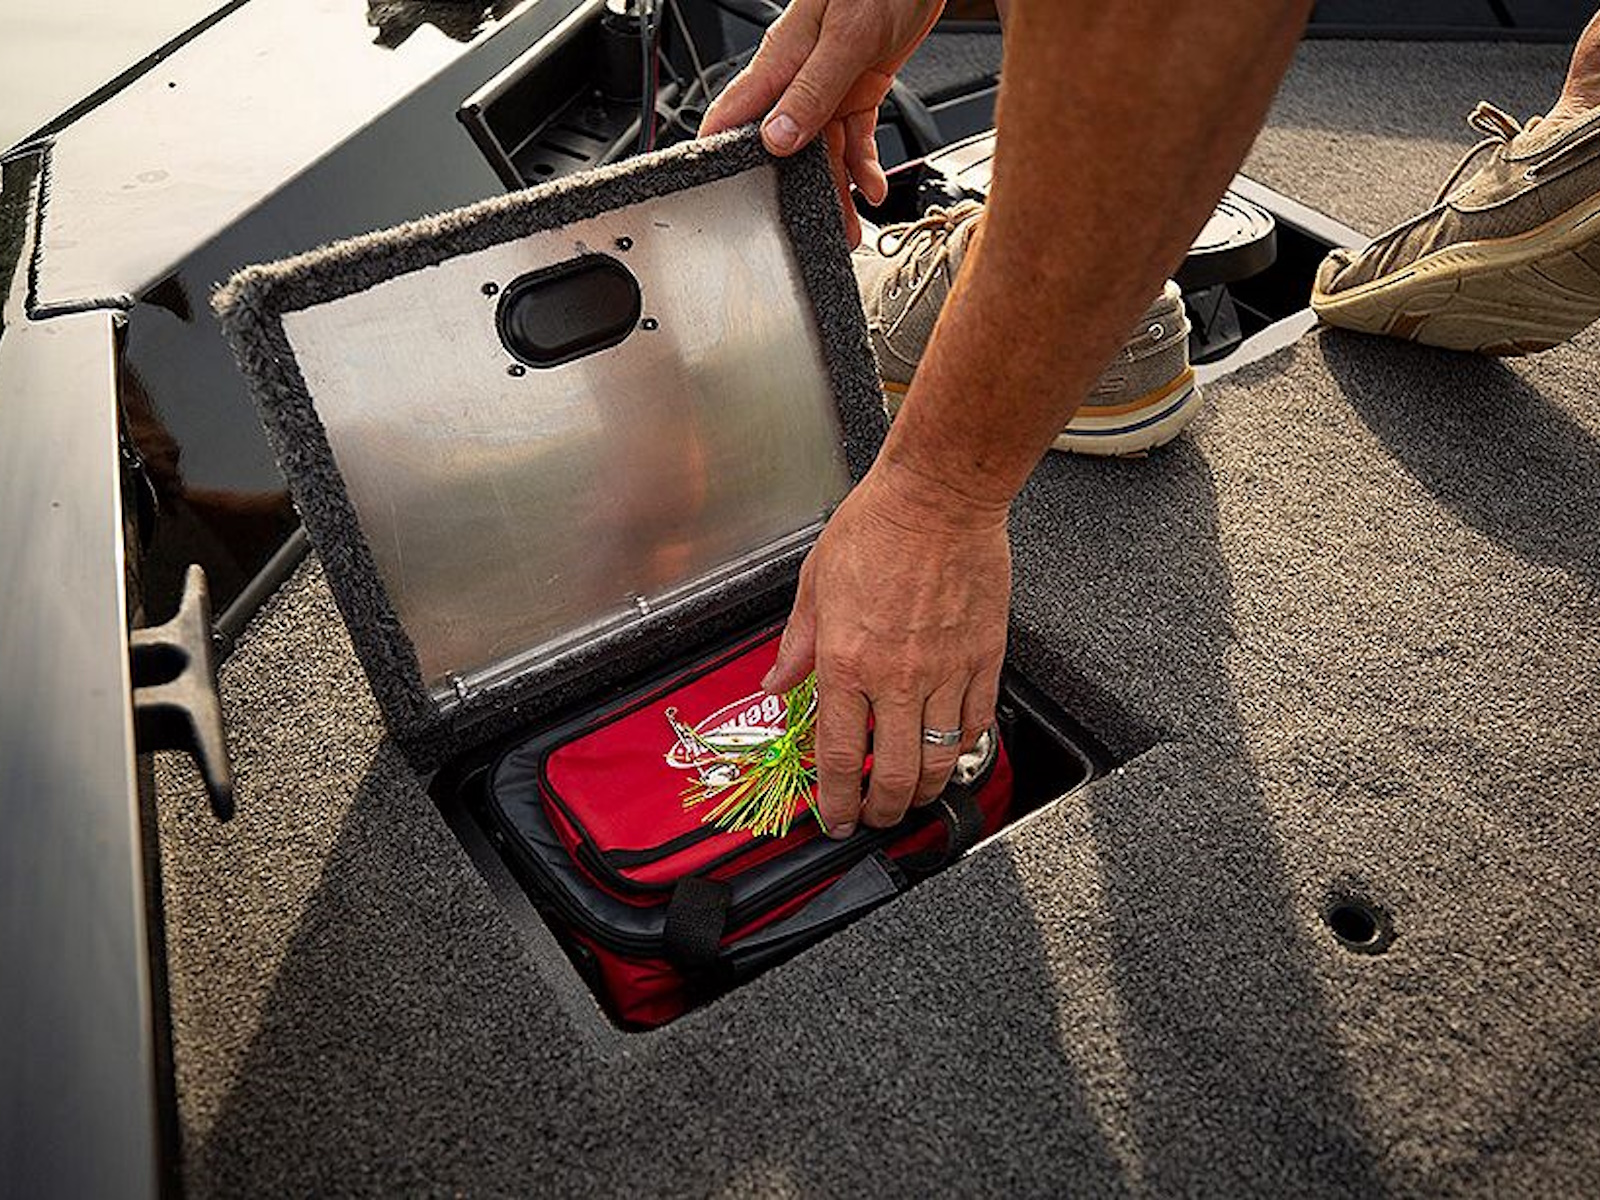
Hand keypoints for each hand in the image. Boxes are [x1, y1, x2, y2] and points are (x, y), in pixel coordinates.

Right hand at [699, 0, 943, 244]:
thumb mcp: (845, 38)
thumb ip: (811, 91)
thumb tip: (777, 137)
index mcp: (780, 61)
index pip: (734, 117)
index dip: (720, 156)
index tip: (717, 198)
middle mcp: (798, 78)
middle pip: (788, 148)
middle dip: (799, 192)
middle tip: (814, 230)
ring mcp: (828, 85)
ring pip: (824, 150)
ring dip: (838, 189)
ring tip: (850, 225)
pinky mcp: (857, 86)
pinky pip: (855, 136)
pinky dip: (864, 165)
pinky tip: (871, 187)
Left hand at [762, 458, 1009, 837]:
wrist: (939, 498)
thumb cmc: (876, 527)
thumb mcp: (814, 585)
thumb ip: (796, 645)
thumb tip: (776, 683)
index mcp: (846, 661)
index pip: (837, 755)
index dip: (834, 800)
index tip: (834, 817)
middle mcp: (896, 676)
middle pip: (893, 774)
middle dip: (882, 811)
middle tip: (875, 817)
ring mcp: (946, 671)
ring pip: (938, 759)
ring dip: (922, 790)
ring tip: (911, 795)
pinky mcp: (984, 658)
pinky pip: (976, 723)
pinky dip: (963, 748)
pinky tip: (950, 750)